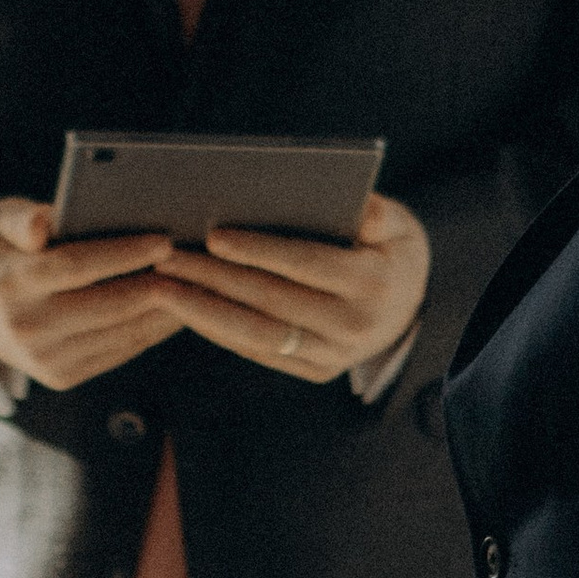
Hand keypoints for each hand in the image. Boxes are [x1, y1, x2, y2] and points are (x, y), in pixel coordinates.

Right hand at [0, 197, 184, 391]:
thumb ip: (21, 218)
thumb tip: (44, 223)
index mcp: (7, 283)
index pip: (75, 266)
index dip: (124, 254)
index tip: (164, 239)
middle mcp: (24, 328)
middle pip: (106, 305)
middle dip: (155, 285)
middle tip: (194, 264)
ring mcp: (43, 360)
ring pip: (118, 334)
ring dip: (161, 312)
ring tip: (194, 285)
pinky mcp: (61, 377)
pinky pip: (117, 352)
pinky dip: (149, 332)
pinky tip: (173, 311)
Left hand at [152, 193, 429, 384]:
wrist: (414, 309)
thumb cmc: (394, 252)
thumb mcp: (400, 224)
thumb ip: (378, 212)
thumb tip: (354, 205)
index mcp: (374, 284)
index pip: (306, 264)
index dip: (258, 250)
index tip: (213, 235)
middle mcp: (354, 327)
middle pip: (270, 299)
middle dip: (214, 277)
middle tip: (168, 257)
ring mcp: (334, 356)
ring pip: (257, 332)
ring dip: (204, 310)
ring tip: (163, 286)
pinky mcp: (315, 372)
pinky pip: (258, 351)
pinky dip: (220, 330)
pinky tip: (187, 308)